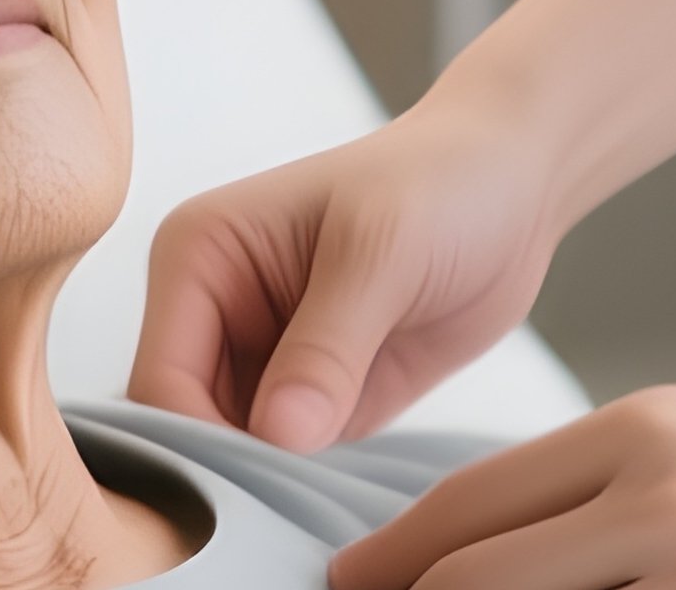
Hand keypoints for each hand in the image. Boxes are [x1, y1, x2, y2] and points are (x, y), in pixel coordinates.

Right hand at [127, 86, 563, 451]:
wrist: (514, 186)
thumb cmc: (442, 183)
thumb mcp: (384, 251)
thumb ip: (327, 347)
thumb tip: (278, 435)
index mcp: (200, 252)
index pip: (161, 380)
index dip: (201, 439)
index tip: (269, 475)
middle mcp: (215, 306)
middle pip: (184, 428)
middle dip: (237, 469)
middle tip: (300, 494)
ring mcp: (263, 355)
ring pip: (231, 454)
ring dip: (274, 483)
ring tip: (334, 473)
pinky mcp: (313, 394)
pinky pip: (287, 462)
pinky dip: (310, 482)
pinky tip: (348, 477)